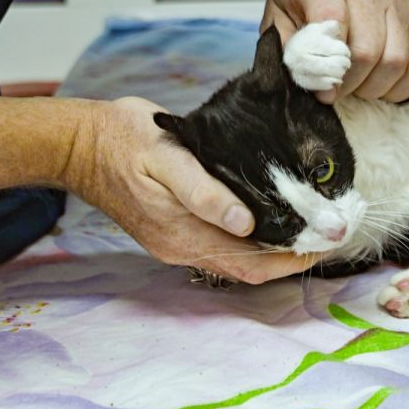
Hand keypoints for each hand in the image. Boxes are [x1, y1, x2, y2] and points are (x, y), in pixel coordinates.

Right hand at [62, 97, 317, 282]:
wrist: (80, 144)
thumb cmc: (123, 139)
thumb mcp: (166, 156)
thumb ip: (205, 192)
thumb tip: (246, 224)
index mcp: (182, 233)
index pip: (253, 262)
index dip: (295, 257)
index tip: (329, 238)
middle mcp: (180, 247)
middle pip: (250, 269)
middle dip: (293, 256)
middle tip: (329, 232)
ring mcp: (174, 243)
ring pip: (237, 261)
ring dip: (275, 250)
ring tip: (310, 225)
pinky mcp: (171, 233)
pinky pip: (221, 249)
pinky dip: (253, 241)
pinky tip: (270, 219)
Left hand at [263, 0, 408, 102]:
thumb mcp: (277, 15)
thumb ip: (286, 46)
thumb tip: (310, 81)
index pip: (333, 24)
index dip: (327, 65)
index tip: (321, 90)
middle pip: (368, 50)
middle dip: (350, 84)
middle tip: (336, 93)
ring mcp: (397, 2)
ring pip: (396, 60)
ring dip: (375, 88)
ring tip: (356, 89)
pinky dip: (401, 87)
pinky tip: (380, 87)